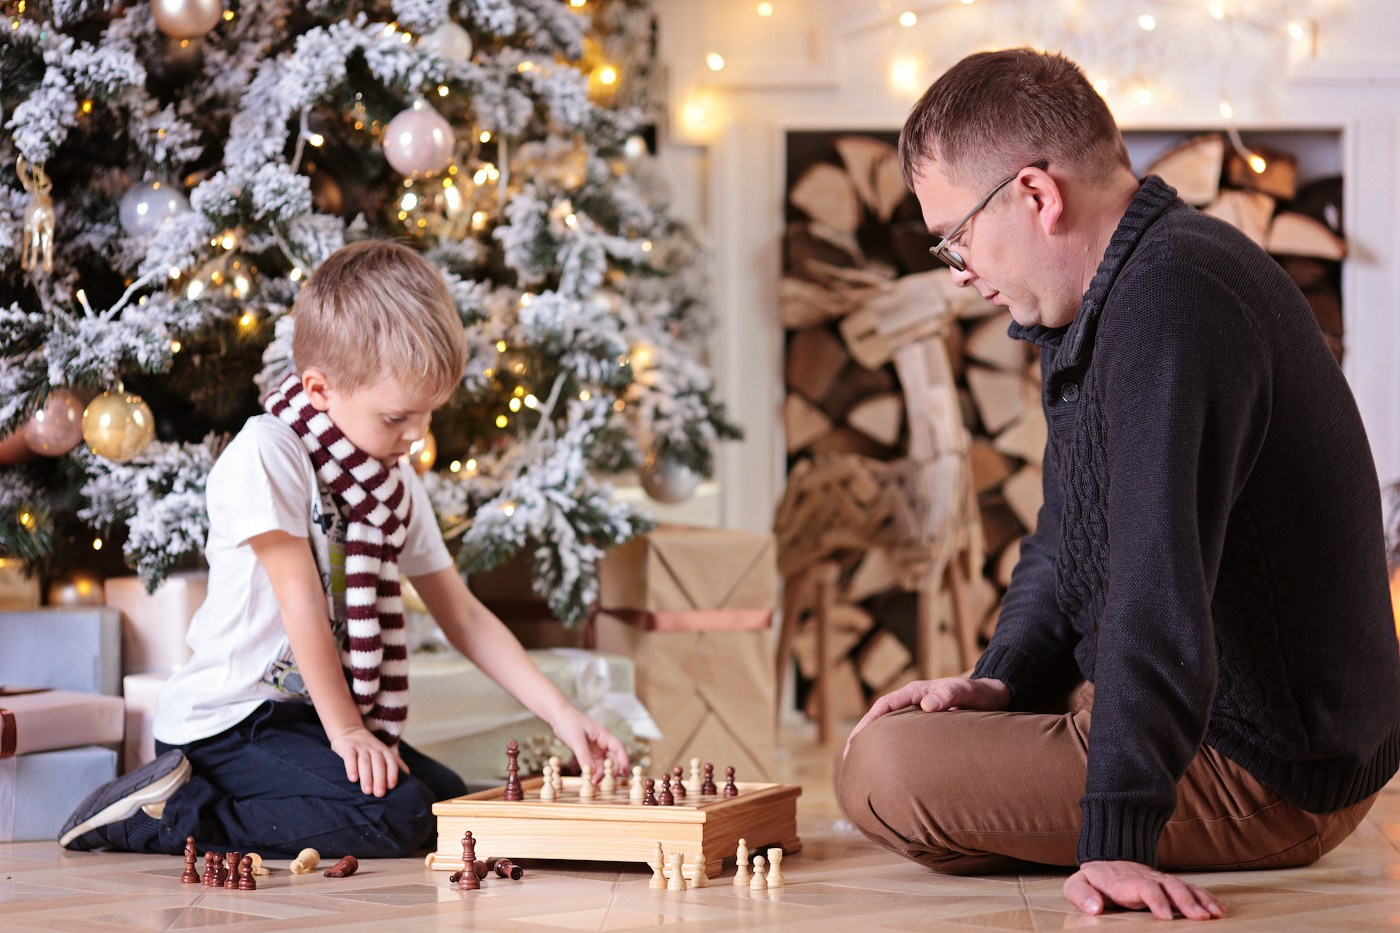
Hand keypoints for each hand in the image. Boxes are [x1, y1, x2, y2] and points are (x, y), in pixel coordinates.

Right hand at [329, 726, 407, 796]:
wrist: (349, 731)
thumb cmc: (369, 747)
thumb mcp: (383, 751)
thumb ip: (394, 762)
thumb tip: (408, 775)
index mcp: (384, 751)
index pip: (391, 761)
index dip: (392, 773)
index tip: (391, 787)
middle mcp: (374, 749)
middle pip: (378, 764)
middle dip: (380, 779)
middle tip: (379, 794)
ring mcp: (361, 748)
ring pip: (365, 762)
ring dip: (367, 777)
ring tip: (367, 791)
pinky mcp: (348, 748)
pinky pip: (350, 758)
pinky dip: (352, 768)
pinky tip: (353, 779)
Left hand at [548, 707, 629, 780]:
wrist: (558, 717)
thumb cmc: (569, 722)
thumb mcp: (577, 740)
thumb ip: (584, 756)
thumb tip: (590, 773)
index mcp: (604, 735)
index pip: (619, 748)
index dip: (624, 761)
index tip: (625, 773)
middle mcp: (602, 742)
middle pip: (613, 758)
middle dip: (611, 770)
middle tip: (605, 782)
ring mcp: (595, 748)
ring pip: (603, 764)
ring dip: (600, 773)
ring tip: (593, 781)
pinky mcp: (588, 752)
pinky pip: (593, 764)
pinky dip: (592, 771)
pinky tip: (587, 777)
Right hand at [843, 677, 1008, 757]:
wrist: (999, 695)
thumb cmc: (983, 693)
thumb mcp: (968, 691)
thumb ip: (950, 694)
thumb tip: (927, 705)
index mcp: (917, 692)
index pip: (884, 707)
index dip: (867, 724)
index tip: (855, 742)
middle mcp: (915, 704)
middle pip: (882, 721)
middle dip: (864, 738)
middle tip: (850, 761)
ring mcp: (921, 716)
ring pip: (892, 732)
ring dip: (877, 747)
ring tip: (865, 770)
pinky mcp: (930, 729)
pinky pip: (907, 740)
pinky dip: (895, 753)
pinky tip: (893, 770)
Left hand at [1065, 860, 1223, 920]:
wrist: (1104, 860)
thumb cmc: (1092, 880)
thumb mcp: (1076, 885)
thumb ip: (1081, 895)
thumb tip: (1095, 908)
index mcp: (1124, 881)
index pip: (1143, 887)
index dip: (1156, 900)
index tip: (1165, 916)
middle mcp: (1146, 877)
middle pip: (1169, 885)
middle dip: (1185, 901)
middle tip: (1200, 918)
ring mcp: (1159, 879)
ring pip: (1183, 886)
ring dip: (1200, 900)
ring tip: (1216, 915)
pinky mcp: (1167, 883)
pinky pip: (1190, 888)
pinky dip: (1205, 897)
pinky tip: (1218, 909)